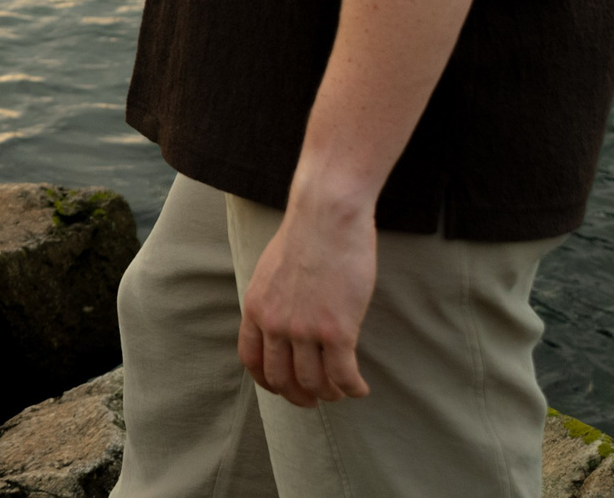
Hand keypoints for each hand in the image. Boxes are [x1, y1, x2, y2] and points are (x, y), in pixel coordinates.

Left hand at [236, 195, 375, 408]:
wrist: (327, 215)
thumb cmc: (306, 235)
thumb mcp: (270, 270)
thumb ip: (272, 300)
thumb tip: (281, 322)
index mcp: (256, 308)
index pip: (252, 360)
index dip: (269, 382)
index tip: (284, 388)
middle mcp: (275, 324)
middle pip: (282, 379)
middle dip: (299, 396)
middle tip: (315, 399)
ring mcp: (305, 330)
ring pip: (314, 383)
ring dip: (330, 394)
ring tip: (342, 390)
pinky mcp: (337, 331)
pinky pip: (343, 376)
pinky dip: (353, 389)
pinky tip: (361, 388)